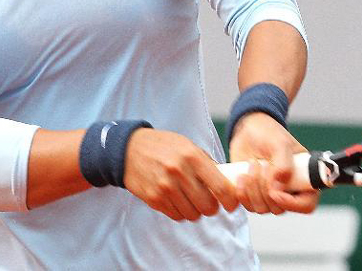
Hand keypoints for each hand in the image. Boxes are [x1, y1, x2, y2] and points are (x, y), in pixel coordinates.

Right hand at [124, 128, 238, 221]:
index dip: (231, 200)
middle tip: (209, 201)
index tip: (232, 204)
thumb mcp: (188, 146)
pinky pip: (176, 216)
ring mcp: (165, 188)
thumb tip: (227, 184)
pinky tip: (177, 199)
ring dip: (195, 210)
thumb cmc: (164, 147)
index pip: (221, 187)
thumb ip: (207, 164)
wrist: (130, 149)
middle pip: (208, 207)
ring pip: (192, 215)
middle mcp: (179, 173)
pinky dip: (180, 211)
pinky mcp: (154, 199)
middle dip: (211, 207)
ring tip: (191, 199)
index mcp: (193, 157)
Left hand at [229, 113, 318, 214]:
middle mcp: (289, 191)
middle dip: (266, 189)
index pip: (306, 205)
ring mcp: (271, 195)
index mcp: (304, 179)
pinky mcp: (253, 195)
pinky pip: (248, 206)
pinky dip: (242, 193)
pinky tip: (241, 175)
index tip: (274, 192)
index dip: (292, 204)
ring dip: (253, 188)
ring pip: (262, 208)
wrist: (249, 130)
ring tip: (252, 164)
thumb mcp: (280, 144)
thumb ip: (283, 165)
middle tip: (261, 165)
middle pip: (279, 209)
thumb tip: (278, 188)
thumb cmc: (270, 134)